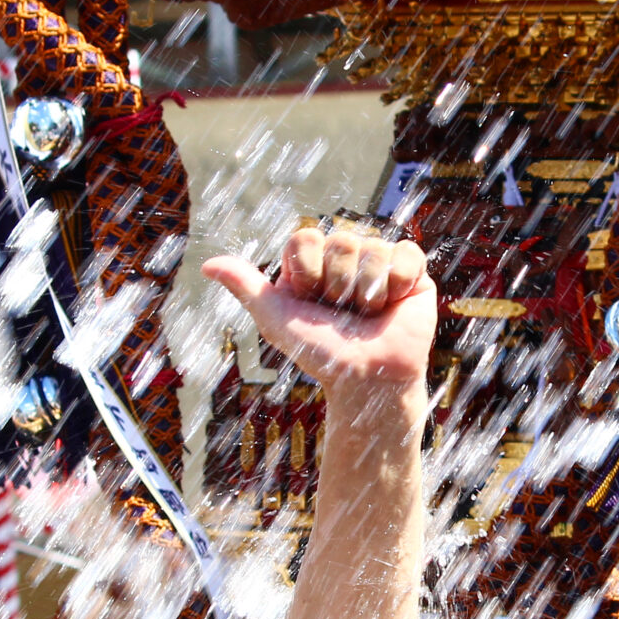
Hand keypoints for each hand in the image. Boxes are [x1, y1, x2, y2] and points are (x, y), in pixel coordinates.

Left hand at [203, 226, 434, 401]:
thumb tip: (207, 265)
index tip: (310, 300)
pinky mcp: (412, 270)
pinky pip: (406, 253)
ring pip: (373, 248)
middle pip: (341, 241)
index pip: (305, 238)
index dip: (308, 272)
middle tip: (344, 313)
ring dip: (369, 291)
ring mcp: (379, 260)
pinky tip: (394, 304)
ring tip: (370, 314)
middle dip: (340, 285)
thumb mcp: (277, 320)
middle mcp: (344, 256)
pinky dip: (399, 281)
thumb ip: (246, 288)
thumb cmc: (322, 353)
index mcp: (311, 262)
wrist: (369, 380)